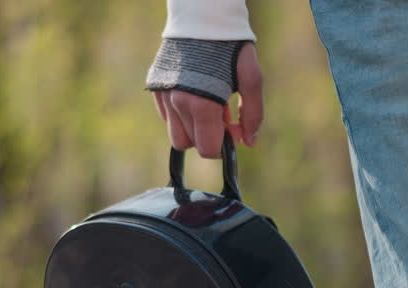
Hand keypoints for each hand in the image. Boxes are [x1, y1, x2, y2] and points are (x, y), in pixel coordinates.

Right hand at [153, 43, 263, 158]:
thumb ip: (253, 114)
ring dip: (192, 126)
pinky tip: (194, 93)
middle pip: (188, 144)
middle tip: (220, 116)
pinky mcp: (154, 87)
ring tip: (207, 104)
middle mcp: (178, 103)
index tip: (231, 130)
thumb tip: (249, 143)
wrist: (201, 18)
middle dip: (205, 137)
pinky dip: (180, 112)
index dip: (221, 145)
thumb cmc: (230, 48)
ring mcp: (163, 95)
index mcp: (202, 105)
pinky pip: (166, 115)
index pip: (207, 149)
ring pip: (175, 132)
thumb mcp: (251, 79)